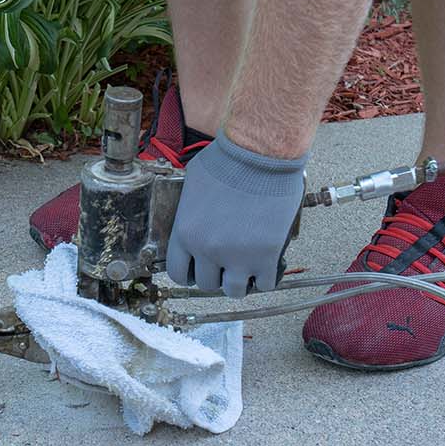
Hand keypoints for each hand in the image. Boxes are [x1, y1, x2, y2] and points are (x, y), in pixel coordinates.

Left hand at [166, 132, 305, 298]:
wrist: (260, 154)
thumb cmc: (228, 159)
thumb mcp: (193, 183)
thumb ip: (189, 210)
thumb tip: (192, 218)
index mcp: (186, 233)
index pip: (178, 273)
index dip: (190, 273)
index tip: (200, 269)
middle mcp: (208, 250)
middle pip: (207, 284)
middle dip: (217, 274)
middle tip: (226, 263)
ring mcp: (238, 256)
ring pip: (234, 291)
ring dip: (240, 281)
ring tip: (246, 268)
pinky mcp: (266, 255)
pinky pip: (265, 284)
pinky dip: (265, 278)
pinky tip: (265, 265)